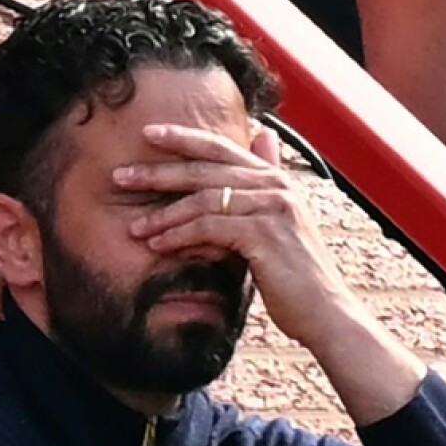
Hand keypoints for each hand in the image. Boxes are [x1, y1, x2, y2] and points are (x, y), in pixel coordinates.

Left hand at [113, 123, 354, 348]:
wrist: (326, 312)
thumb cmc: (297, 275)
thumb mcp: (278, 225)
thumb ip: (262, 188)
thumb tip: (262, 139)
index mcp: (276, 180)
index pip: (222, 147)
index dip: (183, 137)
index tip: (148, 133)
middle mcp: (276, 186)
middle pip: (205, 169)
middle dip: (158, 172)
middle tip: (120, 177)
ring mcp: (272, 208)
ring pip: (203, 199)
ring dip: (164, 214)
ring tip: (135, 227)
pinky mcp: (263, 234)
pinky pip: (209, 228)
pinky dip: (179, 236)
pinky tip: (159, 246)